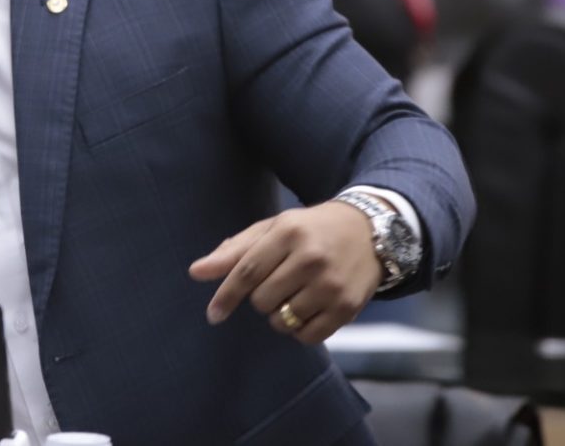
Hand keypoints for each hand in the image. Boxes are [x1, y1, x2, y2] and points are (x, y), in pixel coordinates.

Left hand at [188, 201, 383, 344]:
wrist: (369, 231)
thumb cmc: (310, 229)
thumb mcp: (272, 229)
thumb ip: (234, 251)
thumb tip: (196, 272)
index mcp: (288, 232)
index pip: (247, 272)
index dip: (226, 295)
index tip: (213, 314)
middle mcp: (311, 258)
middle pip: (262, 299)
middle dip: (261, 297)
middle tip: (277, 282)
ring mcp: (331, 285)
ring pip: (282, 320)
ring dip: (279, 314)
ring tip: (293, 294)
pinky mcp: (348, 308)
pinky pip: (307, 336)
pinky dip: (299, 330)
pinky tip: (307, 310)